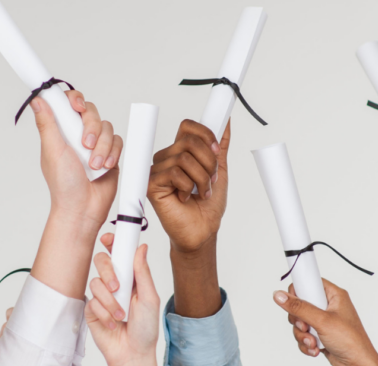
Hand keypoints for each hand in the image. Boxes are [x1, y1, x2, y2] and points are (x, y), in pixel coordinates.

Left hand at [31, 90, 123, 230]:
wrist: (83, 208)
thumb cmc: (63, 185)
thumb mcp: (52, 151)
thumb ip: (47, 124)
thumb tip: (37, 100)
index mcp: (61, 131)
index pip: (67, 104)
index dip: (74, 100)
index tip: (76, 107)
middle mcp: (78, 135)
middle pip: (90, 111)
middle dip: (91, 127)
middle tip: (86, 145)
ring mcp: (95, 144)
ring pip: (107, 127)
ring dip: (102, 146)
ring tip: (94, 164)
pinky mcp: (111, 154)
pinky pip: (118, 141)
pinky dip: (113, 153)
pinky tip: (105, 166)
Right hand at [85, 234, 159, 365]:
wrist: (132, 354)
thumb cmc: (145, 328)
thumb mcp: (149, 298)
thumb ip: (143, 273)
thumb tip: (141, 248)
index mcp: (131, 277)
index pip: (118, 254)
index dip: (112, 242)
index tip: (109, 238)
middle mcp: (115, 283)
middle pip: (101, 261)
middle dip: (107, 271)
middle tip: (117, 286)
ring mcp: (101, 296)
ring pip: (96, 283)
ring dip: (110, 301)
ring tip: (121, 315)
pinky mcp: (92, 310)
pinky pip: (92, 302)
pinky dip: (105, 314)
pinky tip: (113, 324)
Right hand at [148, 120, 229, 254]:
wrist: (202, 231)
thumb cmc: (207, 207)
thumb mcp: (219, 171)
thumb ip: (220, 147)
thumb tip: (225, 121)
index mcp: (180, 153)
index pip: (187, 127)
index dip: (205, 135)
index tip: (216, 151)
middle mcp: (166, 159)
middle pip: (189, 141)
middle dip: (208, 162)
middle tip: (211, 180)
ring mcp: (157, 171)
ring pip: (184, 158)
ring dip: (201, 178)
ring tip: (201, 192)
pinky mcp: (151, 184)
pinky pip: (174, 173)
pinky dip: (188, 187)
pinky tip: (185, 198)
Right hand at [274, 280, 377, 365]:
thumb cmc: (351, 341)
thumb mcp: (322, 321)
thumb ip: (299, 307)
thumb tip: (280, 296)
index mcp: (334, 295)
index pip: (310, 282)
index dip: (298, 290)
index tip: (291, 300)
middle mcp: (329, 306)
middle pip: (300, 304)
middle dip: (299, 320)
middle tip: (305, 326)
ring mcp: (324, 321)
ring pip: (300, 322)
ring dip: (302, 335)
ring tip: (313, 342)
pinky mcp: (320, 334)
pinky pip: (303, 335)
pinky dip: (306, 343)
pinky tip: (315, 349)